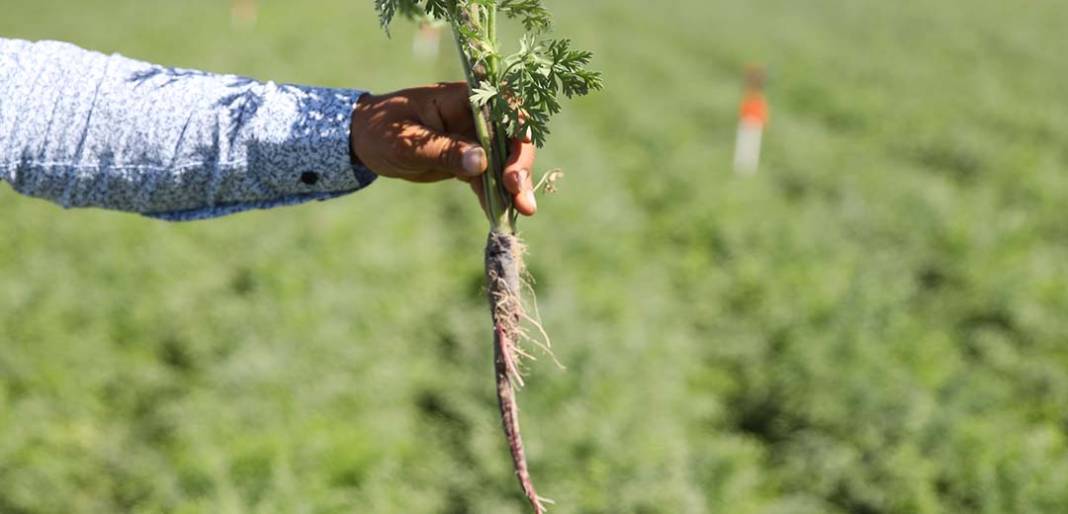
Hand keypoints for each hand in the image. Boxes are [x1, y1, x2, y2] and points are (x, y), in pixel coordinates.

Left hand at [350, 82, 536, 215]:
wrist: (364, 141)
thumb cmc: (381, 130)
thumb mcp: (408, 141)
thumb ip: (444, 150)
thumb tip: (481, 162)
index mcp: (462, 98)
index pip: (505, 106)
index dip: (519, 130)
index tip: (515, 161)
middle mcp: (475, 116)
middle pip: (513, 136)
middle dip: (521, 164)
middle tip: (519, 193)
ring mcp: (474, 139)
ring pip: (505, 161)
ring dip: (515, 187)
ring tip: (524, 212)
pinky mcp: (468, 161)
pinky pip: (488, 178)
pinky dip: (496, 196)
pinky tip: (501, 216)